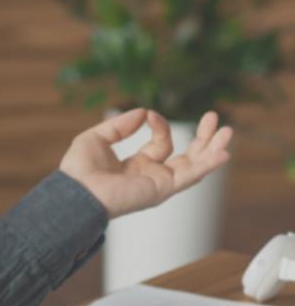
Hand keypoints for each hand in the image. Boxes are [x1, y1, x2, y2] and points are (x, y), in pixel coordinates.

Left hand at [58, 107, 232, 218]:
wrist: (76, 192)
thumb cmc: (79, 170)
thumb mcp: (97, 138)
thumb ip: (120, 125)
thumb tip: (143, 112)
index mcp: (137, 165)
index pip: (161, 144)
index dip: (161, 126)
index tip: (150, 115)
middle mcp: (152, 176)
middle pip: (187, 157)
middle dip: (203, 139)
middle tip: (215, 118)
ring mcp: (159, 184)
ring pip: (195, 167)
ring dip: (213, 149)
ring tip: (228, 132)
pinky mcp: (162, 189)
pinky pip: (191, 177)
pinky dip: (208, 165)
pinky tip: (223, 153)